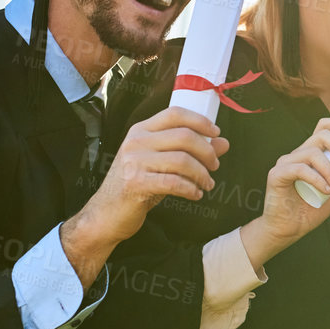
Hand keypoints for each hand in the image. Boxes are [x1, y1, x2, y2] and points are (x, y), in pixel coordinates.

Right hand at [61, 106, 227, 286]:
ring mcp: (133, 162)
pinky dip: (191, 188)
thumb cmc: (138, 185)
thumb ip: (191, 151)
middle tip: (215, 166)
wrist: (106, 214)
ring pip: (182, 160)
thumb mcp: (163, 163)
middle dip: (207, 152)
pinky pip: (174, 182)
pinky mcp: (135, 183)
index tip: (216, 132)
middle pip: (184, 136)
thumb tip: (223, 142)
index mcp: (141, 130)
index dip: (200, 121)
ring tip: (207, 184)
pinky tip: (196, 194)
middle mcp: (136, 141)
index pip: (175, 113)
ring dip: (202, 174)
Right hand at [241, 117, 329, 267]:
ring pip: (312, 152)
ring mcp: (286, 162)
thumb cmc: (310, 209)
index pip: (324, 128)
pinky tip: (326, 190)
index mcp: (311, 154)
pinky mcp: (277, 174)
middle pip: (321, 135)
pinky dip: (316, 179)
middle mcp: (298, 154)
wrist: (288, 230)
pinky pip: (299, 169)